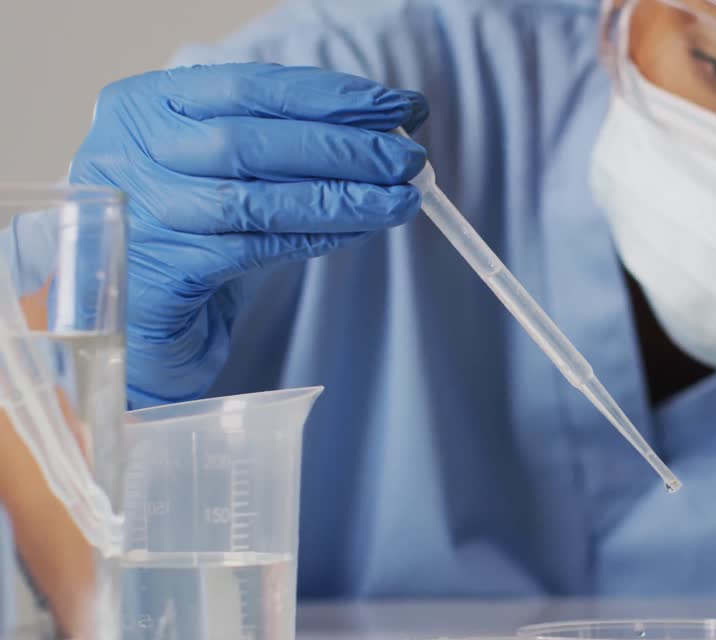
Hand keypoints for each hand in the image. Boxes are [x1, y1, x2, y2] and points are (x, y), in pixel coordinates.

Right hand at [69, 63, 428, 406]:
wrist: (140, 301)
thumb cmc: (194, 219)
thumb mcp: (225, 160)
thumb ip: (284, 134)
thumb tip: (388, 127)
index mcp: (145, 103)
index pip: (251, 86)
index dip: (331, 96)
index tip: (398, 108)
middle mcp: (132, 153)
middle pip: (253, 141)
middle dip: (345, 148)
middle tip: (409, 159)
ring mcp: (143, 215)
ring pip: (259, 201)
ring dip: (343, 198)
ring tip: (402, 200)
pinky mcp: (163, 275)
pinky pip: (256, 250)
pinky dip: (316, 236)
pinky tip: (360, 230)